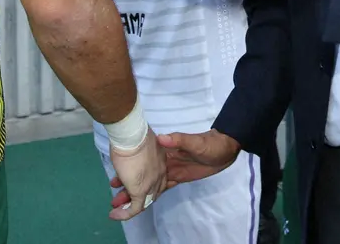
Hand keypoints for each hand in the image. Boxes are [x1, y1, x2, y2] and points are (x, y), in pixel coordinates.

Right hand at [108, 129, 167, 220]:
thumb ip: (140, 154)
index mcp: (162, 160)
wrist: (132, 134)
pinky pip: (134, 208)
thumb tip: (132, 158)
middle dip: (135, 194)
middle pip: (151, 190)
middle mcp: (160, 173)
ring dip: (128, 205)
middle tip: (122, 195)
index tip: (131, 182)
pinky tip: (114, 214)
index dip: (146, 183)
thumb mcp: (140, 145)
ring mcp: (151, 182)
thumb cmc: (133, 135)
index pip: (157, 178)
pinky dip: (125, 213)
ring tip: (115, 205)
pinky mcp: (141, 190)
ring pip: (142, 201)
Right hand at [110, 130, 239, 210]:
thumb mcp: (195, 141)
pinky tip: (142, 199)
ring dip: (137, 191)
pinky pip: (162, 186)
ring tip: (122, 200)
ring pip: (151, 182)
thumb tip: (161, 138)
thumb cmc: (210, 144)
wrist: (225, 149)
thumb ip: (179, 140)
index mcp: (167, 150)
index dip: (131, 169)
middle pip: (144, 175)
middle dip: (129, 185)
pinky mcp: (179, 177)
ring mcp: (172, 170)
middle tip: (114, 197)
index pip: (144, 161)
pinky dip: (152, 192)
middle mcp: (165, 161)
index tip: (115, 177)